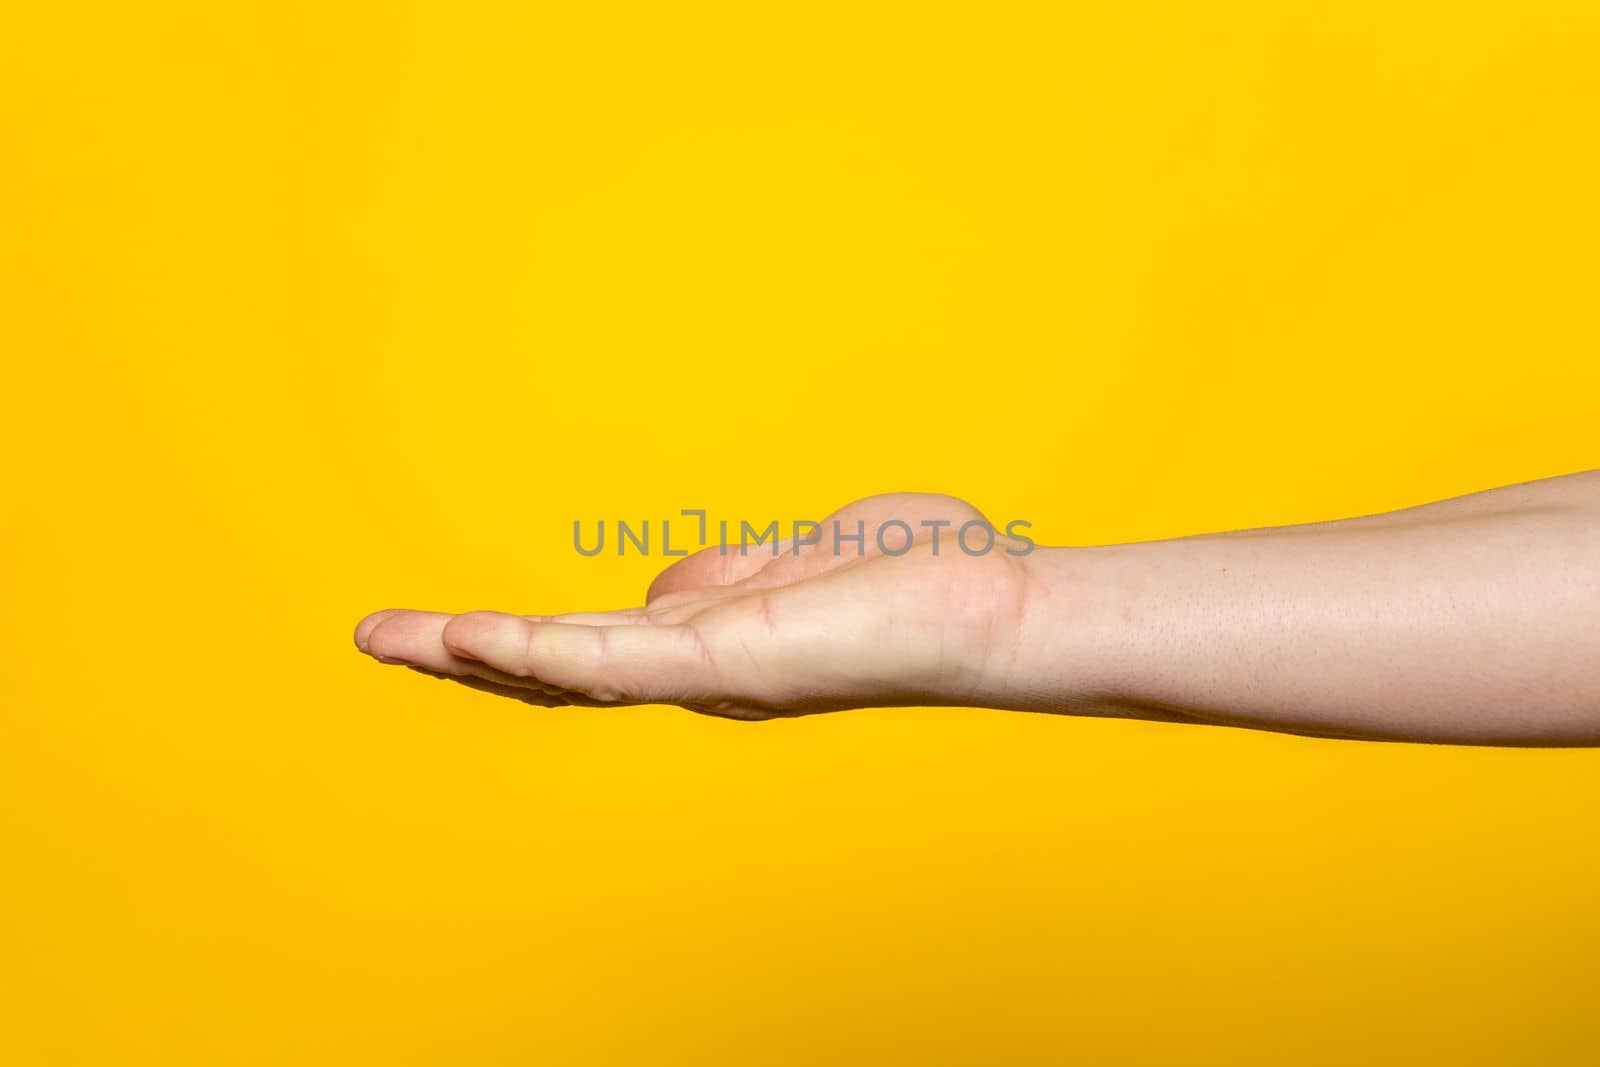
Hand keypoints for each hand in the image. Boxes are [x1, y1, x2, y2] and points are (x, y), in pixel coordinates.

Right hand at [354, 494, 1034, 718]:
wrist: (992, 608)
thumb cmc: (913, 581)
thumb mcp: (790, 562)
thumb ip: (719, 578)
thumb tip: (656, 589)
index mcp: (709, 644)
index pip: (590, 647)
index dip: (513, 642)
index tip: (444, 623)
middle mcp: (697, 673)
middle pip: (558, 672)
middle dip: (464, 659)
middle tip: (377, 637)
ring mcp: (708, 675)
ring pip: (565, 674)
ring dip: (469, 659)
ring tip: (387, 638)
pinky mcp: (729, 665)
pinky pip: (616, 662)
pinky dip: (538, 652)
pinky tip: (472, 635)